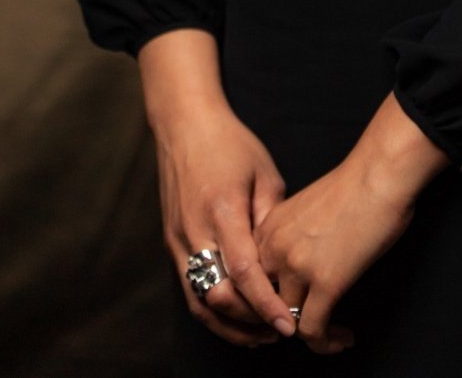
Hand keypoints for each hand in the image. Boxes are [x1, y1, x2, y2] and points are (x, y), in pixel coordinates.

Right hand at [154, 101, 300, 347]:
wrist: (184, 125)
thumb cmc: (230, 144)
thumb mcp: (264, 173)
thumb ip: (271, 220)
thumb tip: (282, 262)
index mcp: (221, 210)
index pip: (244, 272)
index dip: (266, 304)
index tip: (289, 325)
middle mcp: (194, 231)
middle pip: (220, 296)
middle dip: (252, 321)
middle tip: (282, 330)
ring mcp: (178, 240)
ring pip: (200, 302)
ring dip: (231, 325)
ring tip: (262, 336)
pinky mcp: (172, 244)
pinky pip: (190, 290)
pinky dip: (213, 311)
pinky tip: (236, 318)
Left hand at [253, 154, 416, 355]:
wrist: (379, 174)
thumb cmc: (354, 184)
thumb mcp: (306, 207)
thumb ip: (292, 234)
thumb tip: (301, 262)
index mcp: (269, 227)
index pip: (250, 278)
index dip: (266, 300)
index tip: (287, 308)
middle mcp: (275, 247)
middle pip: (261, 302)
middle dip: (279, 320)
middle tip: (305, 325)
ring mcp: (298, 266)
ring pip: (286, 321)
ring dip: (310, 335)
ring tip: (332, 335)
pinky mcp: (326, 282)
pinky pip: (313, 330)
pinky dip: (327, 343)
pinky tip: (344, 337)